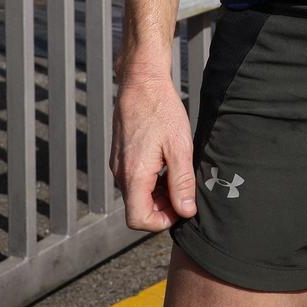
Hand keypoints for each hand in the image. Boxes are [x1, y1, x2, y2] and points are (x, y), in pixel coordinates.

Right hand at [112, 68, 198, 230]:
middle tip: (186, 190)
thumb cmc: (161, 111)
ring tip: (180, 174)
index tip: (182, 209)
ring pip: (138, 195)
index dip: (162, 222)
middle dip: (163, 208)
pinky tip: (169, 163)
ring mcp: (119, 165)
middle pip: (138, 209)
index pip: (139, 220)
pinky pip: (135, 180)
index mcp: (134, 176)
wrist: (142, 84)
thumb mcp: (180, 147)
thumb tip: (187, 211)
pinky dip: (153, 180)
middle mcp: (121, 175)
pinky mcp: (122, 157)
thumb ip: (182, 182)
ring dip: (159, 193)